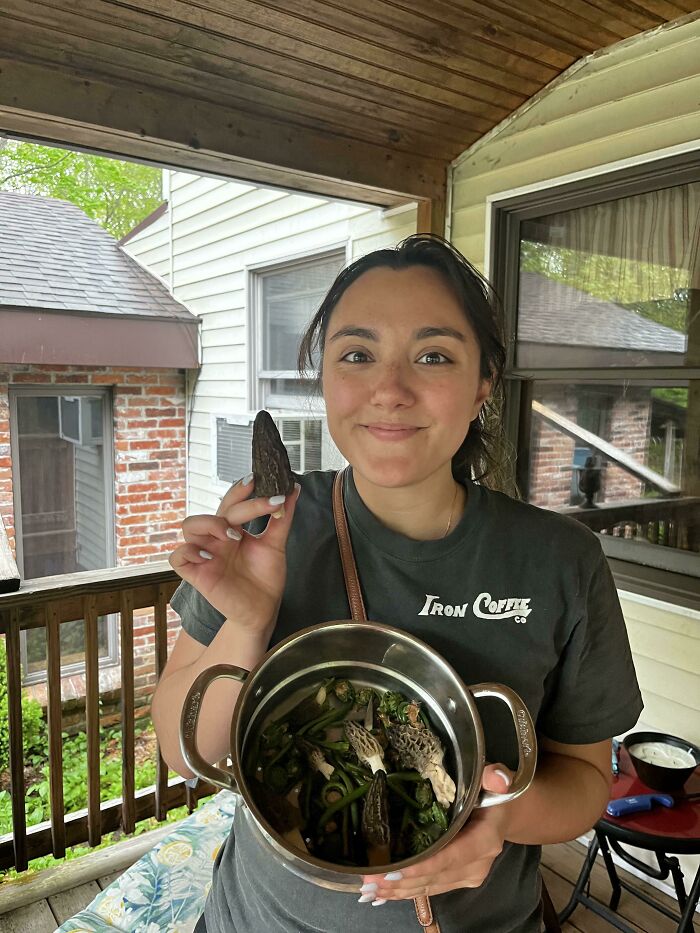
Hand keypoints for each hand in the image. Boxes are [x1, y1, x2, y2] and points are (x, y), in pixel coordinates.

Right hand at [169, 475, 300, 635]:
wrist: (263, 610)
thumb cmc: (265, 577)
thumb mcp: (276, 545)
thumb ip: (282, 518)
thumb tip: (294, 488)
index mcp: (233, 528)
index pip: (232, 502)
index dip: (240, 489)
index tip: (257, 479)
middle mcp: (216, 538)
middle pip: (216, 510)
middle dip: (239, 505)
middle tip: (264, 505)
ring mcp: (205, 554)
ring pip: (189, 526)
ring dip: (210, 524)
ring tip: (233, 535)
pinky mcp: (196, 574)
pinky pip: (178, 557)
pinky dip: (189, 552)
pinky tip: (210, 556)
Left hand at [360, 765, 512, 903]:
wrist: (502, 815)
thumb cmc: (492, 793)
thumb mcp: (493, 779)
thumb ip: (494, 776)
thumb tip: (497, 778)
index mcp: (485, 840)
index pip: (452, 857)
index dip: (424, 866)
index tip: (394, 872)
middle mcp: (477, 864)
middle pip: (434, 877)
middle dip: (400, 881)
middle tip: (368, 882)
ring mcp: (467, 876)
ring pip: (428, 888)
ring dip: (397, 891)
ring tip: (369, 889)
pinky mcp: (458, 881)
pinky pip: (429, 890)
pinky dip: (405, 892)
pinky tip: (382, 895)